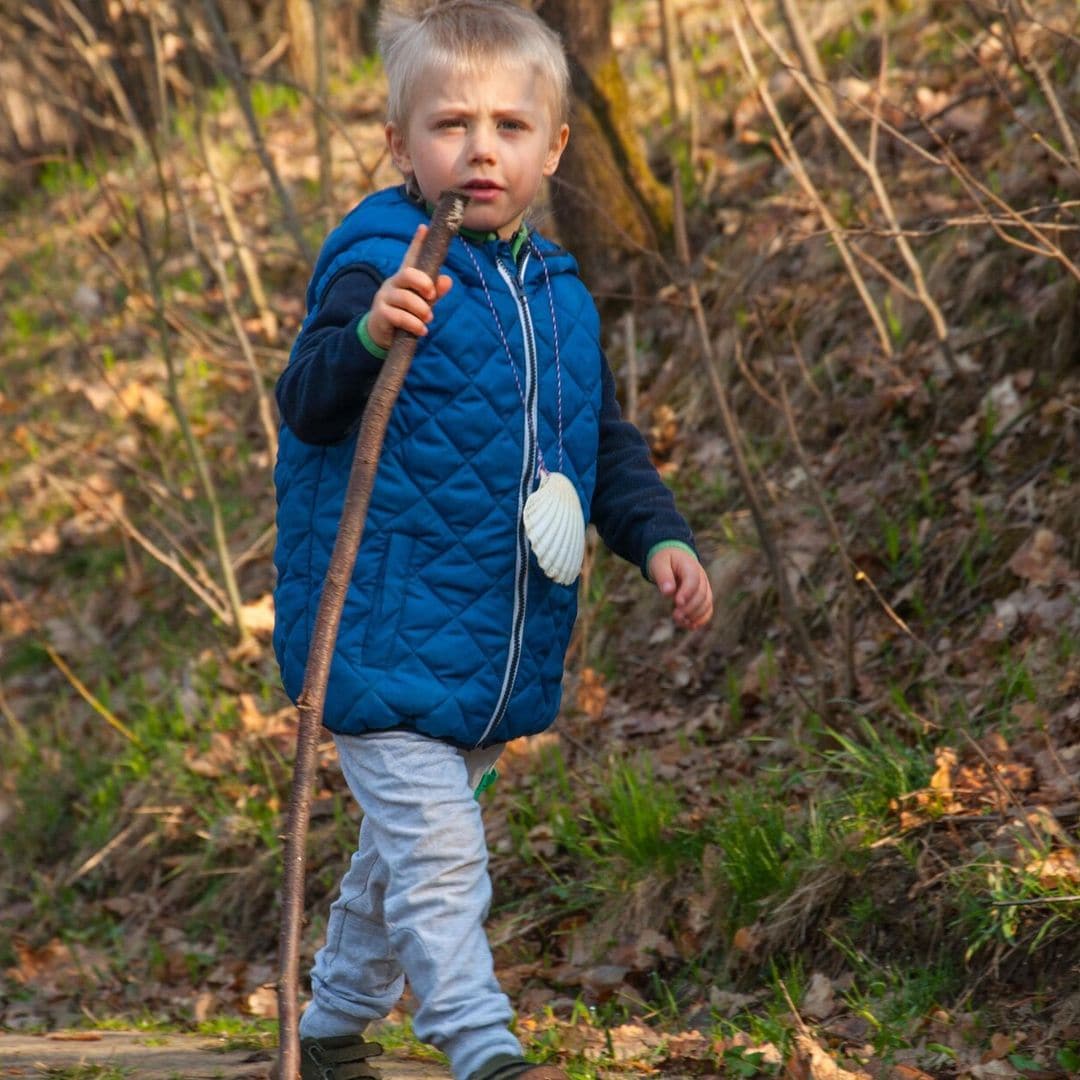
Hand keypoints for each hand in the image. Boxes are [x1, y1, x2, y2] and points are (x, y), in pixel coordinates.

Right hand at [366, 224, 452, 349]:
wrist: (382, 334)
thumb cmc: (406, 314)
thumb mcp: (422, 303)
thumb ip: (435, 292)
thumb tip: (448, 280)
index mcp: (405, 278)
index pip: (411, 257)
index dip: (418, 243)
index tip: (424, 228)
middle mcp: (393, 283)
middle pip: (407, 274)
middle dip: (423, 283)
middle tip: (432, 296)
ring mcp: (385, 297)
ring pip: (405, 298)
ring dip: (421, 309)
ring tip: (429, 319)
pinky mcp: (381, 313)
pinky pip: (399, 316)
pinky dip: (414, 324)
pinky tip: (422, 330)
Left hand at [649, 547, 712, 629]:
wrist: (672, 557)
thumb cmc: (664, 560)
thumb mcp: (659, 564)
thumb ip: (663, 576)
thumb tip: (668, 592)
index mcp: (690, 565)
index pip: (693, 580)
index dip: (687, 592)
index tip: (677, 603)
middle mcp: (701, 577)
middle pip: (701, 594)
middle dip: (689, 607)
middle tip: (676, 616)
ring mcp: (704, 587)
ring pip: (706, 603)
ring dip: (695, 615)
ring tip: (680, 622)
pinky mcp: (703, 596)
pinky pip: (707, 608)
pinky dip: (701, 618)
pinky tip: (690, 626)